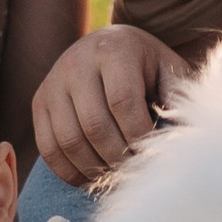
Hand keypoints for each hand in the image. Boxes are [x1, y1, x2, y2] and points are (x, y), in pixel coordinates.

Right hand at [31, 24, 190, 186]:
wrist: (108, 45)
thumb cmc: (146, 65)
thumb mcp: (168, 69)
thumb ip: (177, 95)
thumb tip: (182, 135)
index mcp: (113, 50)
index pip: (123, 102)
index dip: (138, 135)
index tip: (152, 153)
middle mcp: (76, 63)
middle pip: (95, 125)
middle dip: (119, 157)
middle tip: (136, 170)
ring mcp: (53, 83)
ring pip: (69, 140)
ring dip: (94, 168)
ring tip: (116, 174)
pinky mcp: (39, 103)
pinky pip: (48, 147)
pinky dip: (69, 170)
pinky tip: (90, 176)